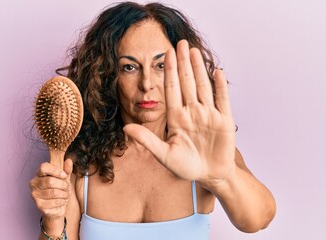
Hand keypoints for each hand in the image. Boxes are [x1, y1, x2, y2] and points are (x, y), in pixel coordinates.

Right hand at [29, 158, 72, 220]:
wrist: (56, 208)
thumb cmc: (59, 190)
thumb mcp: (64, 179)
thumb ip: (66, 170)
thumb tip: (68, 161)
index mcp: (39, 174)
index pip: (43, 167)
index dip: (55, 170)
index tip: (64, 175)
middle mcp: (34, 183)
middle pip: (50, 181)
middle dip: (63, 185)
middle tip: (68, 187)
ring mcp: (35, 195)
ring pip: (54, 192)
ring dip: (64, 194)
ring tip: (66, 194)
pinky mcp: (39, 205)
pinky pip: (54, 202)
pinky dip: (62, 201)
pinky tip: (62, 201)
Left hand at [123, 40, 235, 188]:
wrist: (210, 175)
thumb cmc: (186, 167)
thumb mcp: (164, 155)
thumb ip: (147, 140)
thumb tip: (127, 127)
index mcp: (177, 117)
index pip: (172, 90)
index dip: (169, 72)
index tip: (166, 54)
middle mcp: (192, 112)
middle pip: (187, 83)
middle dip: (183, 63)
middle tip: (180, 42)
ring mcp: (208, 114)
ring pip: (203, 86)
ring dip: (199, 69)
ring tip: (194, 51)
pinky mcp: (225, 120)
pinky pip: (222, 100)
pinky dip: (220, 86)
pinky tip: (216, 71)